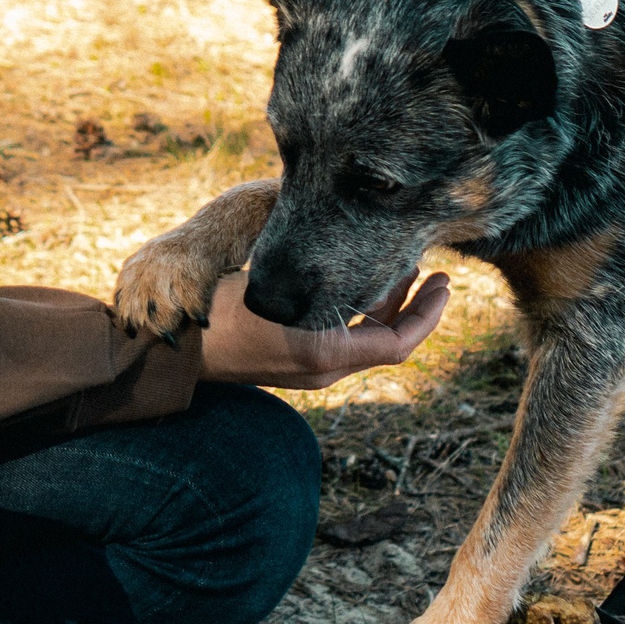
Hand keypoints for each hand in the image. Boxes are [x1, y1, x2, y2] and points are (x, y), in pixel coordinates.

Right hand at [198, 269, 450, 389]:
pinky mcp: (295, 358)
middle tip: (439, 273)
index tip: (444, 284)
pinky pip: (342, 337)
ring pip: (365, 337)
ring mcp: (309, 368)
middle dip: (415, 306)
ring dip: (388, 304)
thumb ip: (324, 283)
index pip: (398, 343)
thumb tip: (366, 254)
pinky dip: (360, 311)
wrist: (180, 347)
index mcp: (325, 356)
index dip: (426, 315)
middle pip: (386, 340)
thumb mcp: (278, 293)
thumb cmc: (223, 313)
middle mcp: (323, 369)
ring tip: (408, 268)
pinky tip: (361, 281)